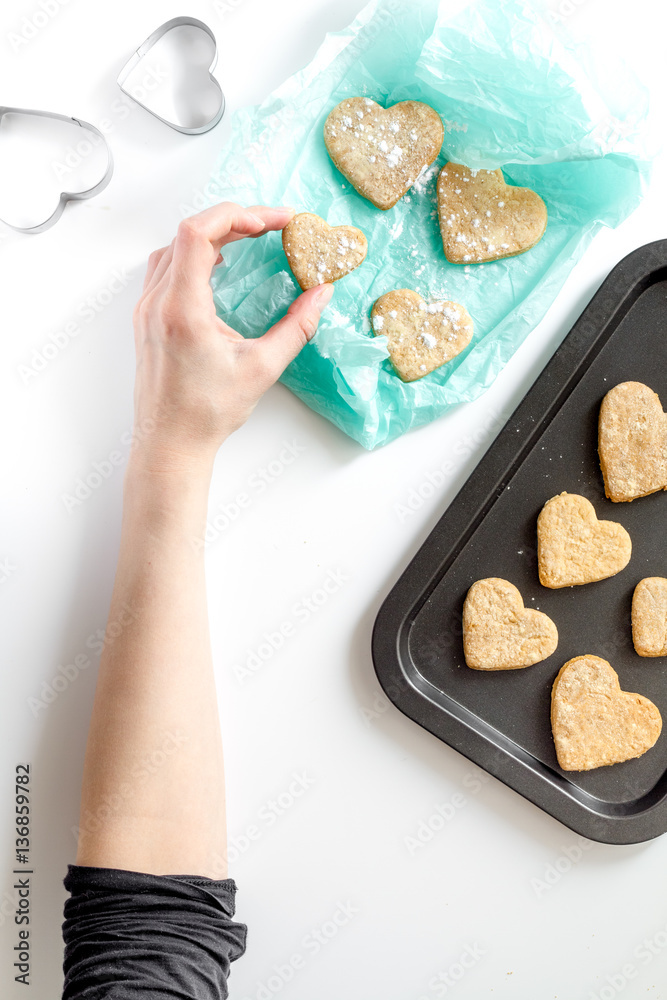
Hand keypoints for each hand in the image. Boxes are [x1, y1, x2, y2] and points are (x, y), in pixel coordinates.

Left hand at [131, 202, 332, 471]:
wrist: (170, 444)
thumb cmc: (207, 413)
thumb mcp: (263, 368)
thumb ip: (297, 327)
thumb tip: (322, 294)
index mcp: (183, 309)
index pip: (198, 232)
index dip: (237, 215)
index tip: (272, 222)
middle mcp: (157, 302)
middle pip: (188, 233)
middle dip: (233, 221)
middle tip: (270, 226)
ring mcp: (146, 308)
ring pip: (174, 247)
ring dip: (211, 234)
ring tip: (248, 237)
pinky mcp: (146, 318)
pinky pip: (166, 267)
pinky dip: (193, 254)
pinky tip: (218, 263)